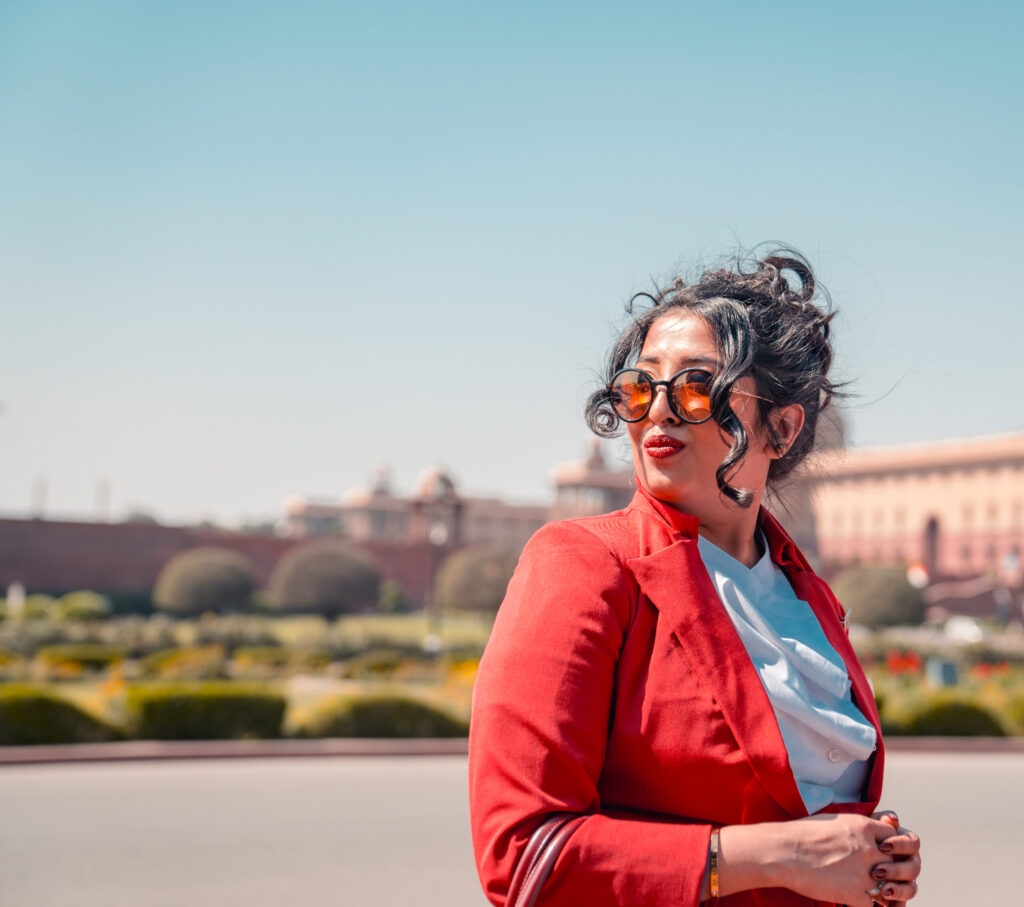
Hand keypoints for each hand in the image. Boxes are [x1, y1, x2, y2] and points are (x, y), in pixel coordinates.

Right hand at [778, 812, 912, 906]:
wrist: (783, 851)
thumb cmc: (800, 834)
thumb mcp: (832, 820)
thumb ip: (854, 826)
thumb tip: (863, 830)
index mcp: (863, 826)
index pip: (893, 836)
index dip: (888, 845)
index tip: (881, 851)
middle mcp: (869, 849)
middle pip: (894, 862)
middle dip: (887, 870)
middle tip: (877, 875)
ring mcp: (864, 873)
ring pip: (889, 886)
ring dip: (882, 891)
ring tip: (870, 891)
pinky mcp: (855, 894)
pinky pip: (873, 906)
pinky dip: (867, 905)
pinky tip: (854, 901)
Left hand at [866, 811, 920, 905]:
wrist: (850, 851)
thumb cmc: (862, 834)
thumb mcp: (869, 825)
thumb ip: (880, 821)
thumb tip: (892, 818)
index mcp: (907, 843)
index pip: (913, 843)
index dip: (899, 845)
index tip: (881, 846)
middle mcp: (910, 862)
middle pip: (914, 868)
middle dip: (896, 870)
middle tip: (877, 871)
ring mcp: (905, 880)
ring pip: (911, 888)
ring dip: (898, 890)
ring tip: (884, 891)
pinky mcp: (897, 895)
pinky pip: (901, 903)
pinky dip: (896, 905)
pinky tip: (884, 905)